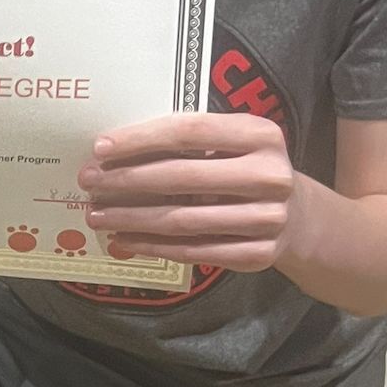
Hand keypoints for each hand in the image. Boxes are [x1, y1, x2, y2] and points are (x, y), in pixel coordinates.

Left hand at [77, 113, 298, 271]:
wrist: (298, 217)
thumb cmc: (246, 170)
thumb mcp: (233, 143)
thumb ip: (191, 141)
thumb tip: (115, 148)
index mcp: (261, 135)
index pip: (190, 132)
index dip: (141, 139)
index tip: (100, 147)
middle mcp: (270, 175)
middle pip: (182, 177)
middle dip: (127, 180)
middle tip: (89, 182)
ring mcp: (268, 218)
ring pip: (182, 220)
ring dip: (132, 218)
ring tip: (97, 215)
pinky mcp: (258, 254)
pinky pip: (193, 251)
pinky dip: (152, 246)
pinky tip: (123, 241)